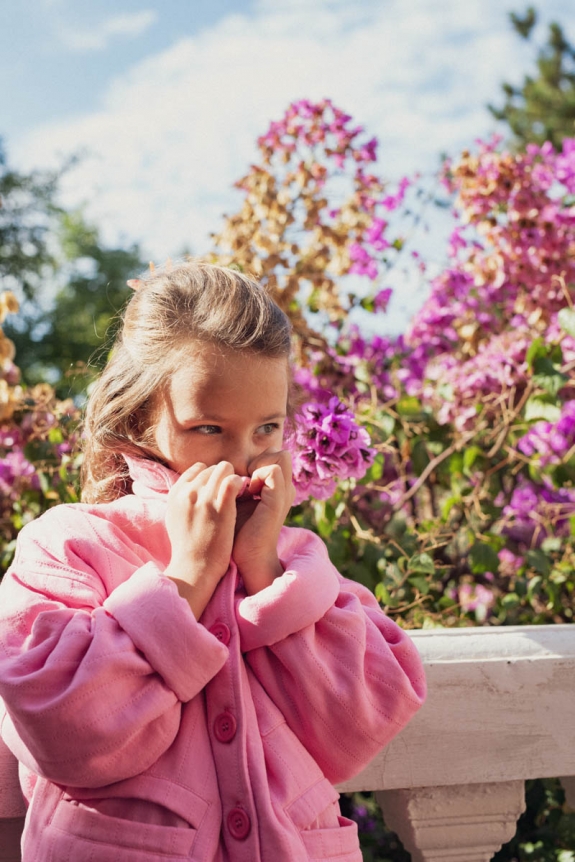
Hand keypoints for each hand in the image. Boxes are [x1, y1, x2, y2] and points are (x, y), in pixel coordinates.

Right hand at [164, 461, 243, 617]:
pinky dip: (240, 483)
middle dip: (222, 477)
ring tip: (237, 494)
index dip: (210, 476)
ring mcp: (205, 499)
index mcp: (176, 494)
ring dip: (233, 478)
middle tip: (230, 492)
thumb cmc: (188, 547)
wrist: (195, 568)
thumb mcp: (175, 518)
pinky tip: (242, 495)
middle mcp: (188, 493)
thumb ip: (182, 500)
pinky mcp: (222, 507)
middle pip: (212, 468)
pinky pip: (233, 480)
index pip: (197, 469)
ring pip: (224, 468)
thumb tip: (190, 487)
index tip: (217, 489)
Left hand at [232, 449, 294, 594]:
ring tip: (244, 485)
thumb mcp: (238, 501)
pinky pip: (273, 469)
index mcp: (278, 489)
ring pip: (280, 457)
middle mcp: (285, 489)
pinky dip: (257, 474)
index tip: (240, 479)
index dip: (257, 460)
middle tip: (243, 479)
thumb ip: (238, 483)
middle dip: (259, 459)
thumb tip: (225, 465)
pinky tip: (245, 491)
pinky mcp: (279, 498)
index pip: (274, 456)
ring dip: (258, 465)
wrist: (247, 556)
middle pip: (280, 454)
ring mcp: (284, 493)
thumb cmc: (237, 531)